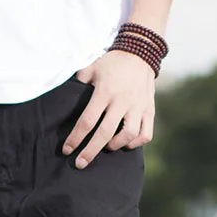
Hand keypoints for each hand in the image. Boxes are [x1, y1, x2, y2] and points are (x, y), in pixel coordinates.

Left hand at [63, 50, 155, 168]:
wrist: (141, 52)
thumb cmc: (112, 63)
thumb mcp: (92, 66)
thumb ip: (80, 81)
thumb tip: (66, 96)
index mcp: (105, 91)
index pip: (87, 121)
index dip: (76, 138)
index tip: (67, 150)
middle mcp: (122, 101)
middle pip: (105, 133)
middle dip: (90, 152)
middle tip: (80, 164)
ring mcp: (138, 106)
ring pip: (128, 135)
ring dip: (115, 145)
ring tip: (107, 146)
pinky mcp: (150, 110)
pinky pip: (146, 134)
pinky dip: (136, 143)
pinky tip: (126, 143)